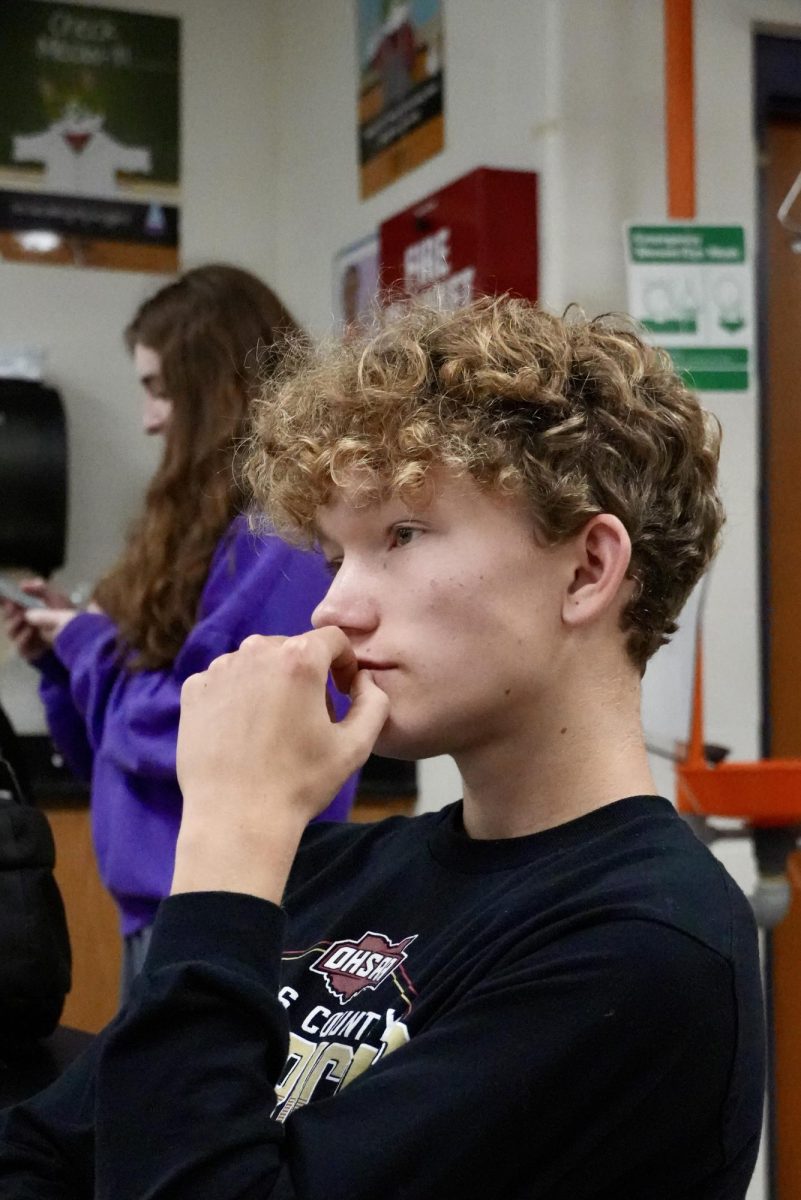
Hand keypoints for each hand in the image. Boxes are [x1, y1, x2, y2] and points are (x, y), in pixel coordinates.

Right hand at [1, 579, 75, 662]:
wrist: (78, 639)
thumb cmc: (65, 617)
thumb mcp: (56, 599)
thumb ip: (41, 589)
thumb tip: (22, 585)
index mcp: (26, 609)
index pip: (9, 604)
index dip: (3, 599)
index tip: (2, 593)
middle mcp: (22, 623)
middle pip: (7, 616)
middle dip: (9, 610)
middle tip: (13, 604)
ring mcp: (23, 637)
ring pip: (10, 630)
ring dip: (15, 622)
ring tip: (24, 616)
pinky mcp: (27, 650)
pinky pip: (19, 645)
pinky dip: (23, 637)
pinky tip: (30, 630)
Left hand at [172, 628, 388, 902]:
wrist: (236, 818)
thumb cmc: (300, 782)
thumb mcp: (357, 745)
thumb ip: (374, 701)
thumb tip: (363, 681)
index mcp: (299, 658)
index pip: (333, 639)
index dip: (345, 664)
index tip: (343, 693)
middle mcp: (256, 651)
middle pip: (293, 648)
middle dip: (307, 675)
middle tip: (309, 718)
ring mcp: (219, 669)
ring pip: (257, 663)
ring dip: (271, 684)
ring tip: (273, 728)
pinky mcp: (193, 690)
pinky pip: (226, 680)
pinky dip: (238, 696)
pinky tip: (243, 733)